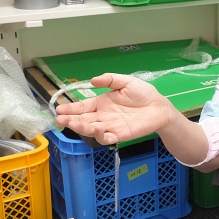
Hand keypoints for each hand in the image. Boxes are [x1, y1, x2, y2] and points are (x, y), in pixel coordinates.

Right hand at [55, 73, 170, 144]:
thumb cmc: (143, 94)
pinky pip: (106, 138)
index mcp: (102, 103)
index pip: (83, 106)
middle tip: (60, 119)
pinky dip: (99, 135)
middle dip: (70, 120)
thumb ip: (110, 80)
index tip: (59, 109)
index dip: (71, 108)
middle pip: (83, 119)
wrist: (159, 107)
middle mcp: (103, 116)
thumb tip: (92, 80)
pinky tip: (95, 128)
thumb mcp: (126, 82)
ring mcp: (110, 126)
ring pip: (91, 129)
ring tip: (72, 123)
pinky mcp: (120, 135)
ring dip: (81, 127)